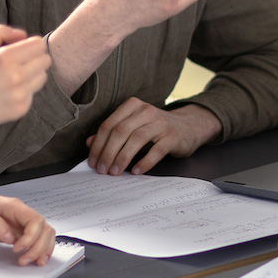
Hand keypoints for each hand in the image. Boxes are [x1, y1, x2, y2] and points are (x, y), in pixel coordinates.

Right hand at [0, 25, 51, 137]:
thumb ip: (1, 32)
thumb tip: (24, 35)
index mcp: (5, 58)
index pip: (39, 45)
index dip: (31, 45)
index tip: (22, 49)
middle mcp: (16, 76)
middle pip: (45, 60)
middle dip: (34, 58)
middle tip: (19, 63)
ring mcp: (20, 94)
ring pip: (42, 76)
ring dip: (32, 75)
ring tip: (13, 77)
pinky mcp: (21, 108)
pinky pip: (34, 93)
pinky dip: (25, 90)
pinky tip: (9, 91)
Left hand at [0, 193, 55, 265]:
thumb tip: (10, 237)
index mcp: (14, 206)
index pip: (35, 220)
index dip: (31, 236)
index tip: (19, 248)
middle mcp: (21, 214)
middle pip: (43, 229)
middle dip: (37, 247)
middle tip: (24, 259)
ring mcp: (22, 223)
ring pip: (45, 234)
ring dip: (42, 249)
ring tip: (34, 261)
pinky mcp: (20, 232)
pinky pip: (39, 239)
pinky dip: (41, 249)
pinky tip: (37, 257)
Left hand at [85, 98, 221, 174]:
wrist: (188, 127)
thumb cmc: (155, 128)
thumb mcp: (133, 126)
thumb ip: (112, 132)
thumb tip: (90, 143)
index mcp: (133, 106)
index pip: (109, 124)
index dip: (98, 144)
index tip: (93, 161)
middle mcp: (146, 110)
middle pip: (121, 131)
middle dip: (108, 152)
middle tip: (102, 170)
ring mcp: (161, 122)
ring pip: (136, 139)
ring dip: (123, 158)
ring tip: (115, 172)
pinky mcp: (173, 136)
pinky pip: (156, 150)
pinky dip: (144, 162)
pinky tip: (135, 171)